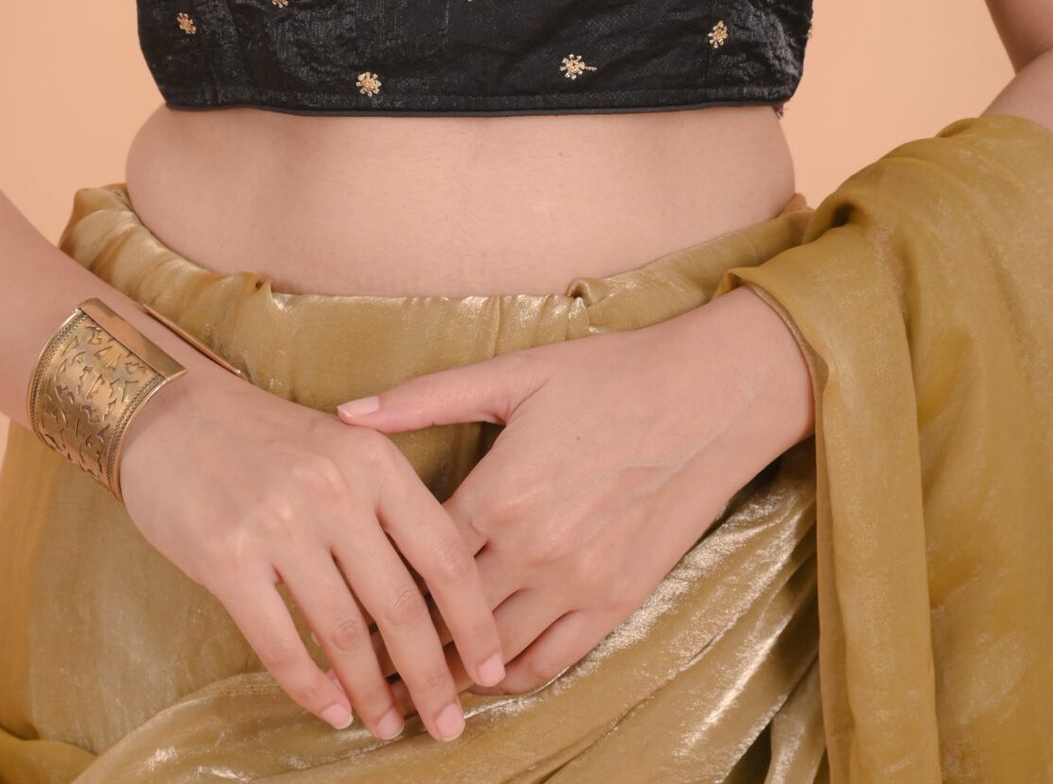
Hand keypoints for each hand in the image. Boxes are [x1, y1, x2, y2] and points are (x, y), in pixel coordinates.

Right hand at [117, 357, 506, 742]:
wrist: (170, 413)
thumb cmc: (265, 438)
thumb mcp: (342, 448)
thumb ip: (386, 509)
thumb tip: (433, 602)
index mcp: (373, 459)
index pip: (443, 553)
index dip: (473, 620)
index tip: (491, 667)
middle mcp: (333, 490)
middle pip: (401, 605)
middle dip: (431, 676)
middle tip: (448, 722)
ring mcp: (279, 524)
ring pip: (345, 634)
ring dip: (372, 693)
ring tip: (387, 725)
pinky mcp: (227, 558)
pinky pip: (282, 643)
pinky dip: (311, 688)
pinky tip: (330, 708)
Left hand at [334, 284, 811, 708]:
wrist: (705, 398)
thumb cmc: (606, 376)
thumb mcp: (512, 374)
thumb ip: (425, 399)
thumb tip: (347, 412)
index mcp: (499, 492)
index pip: (416, 563)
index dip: (377, 587)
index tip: (347, 605)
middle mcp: (533, 549)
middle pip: (447, 619)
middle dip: (403, 643)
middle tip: (366, 662)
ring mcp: (578, 582)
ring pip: (496, 651)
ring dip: (453, 668)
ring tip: (417, 678)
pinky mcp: (616, 601)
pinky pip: (552, 660)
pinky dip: (514, 674)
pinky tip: (490, 671)